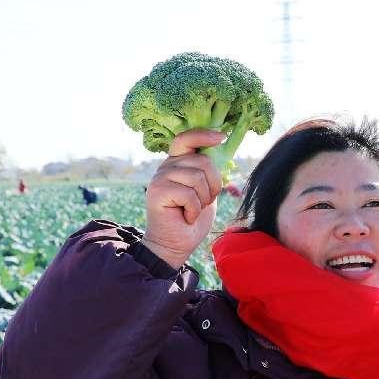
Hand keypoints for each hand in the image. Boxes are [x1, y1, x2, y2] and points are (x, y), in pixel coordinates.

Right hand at [139, 129, 224, 268]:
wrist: (175, 244)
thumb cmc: (192, 218)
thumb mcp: (205, 190)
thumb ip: (207, 172)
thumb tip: (222, 149)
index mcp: (177, 163)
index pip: (186, 139)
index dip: (204, 135)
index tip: (222, 137)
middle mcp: (166, 167)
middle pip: (203, 162)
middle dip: (213, 185)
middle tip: (203, 202)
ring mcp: (160, 178)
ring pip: (197, 178)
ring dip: (203, 199)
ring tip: (193, 210)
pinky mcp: (157, 192)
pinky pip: (189, 194)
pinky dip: (194, 210)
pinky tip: (186, 217)